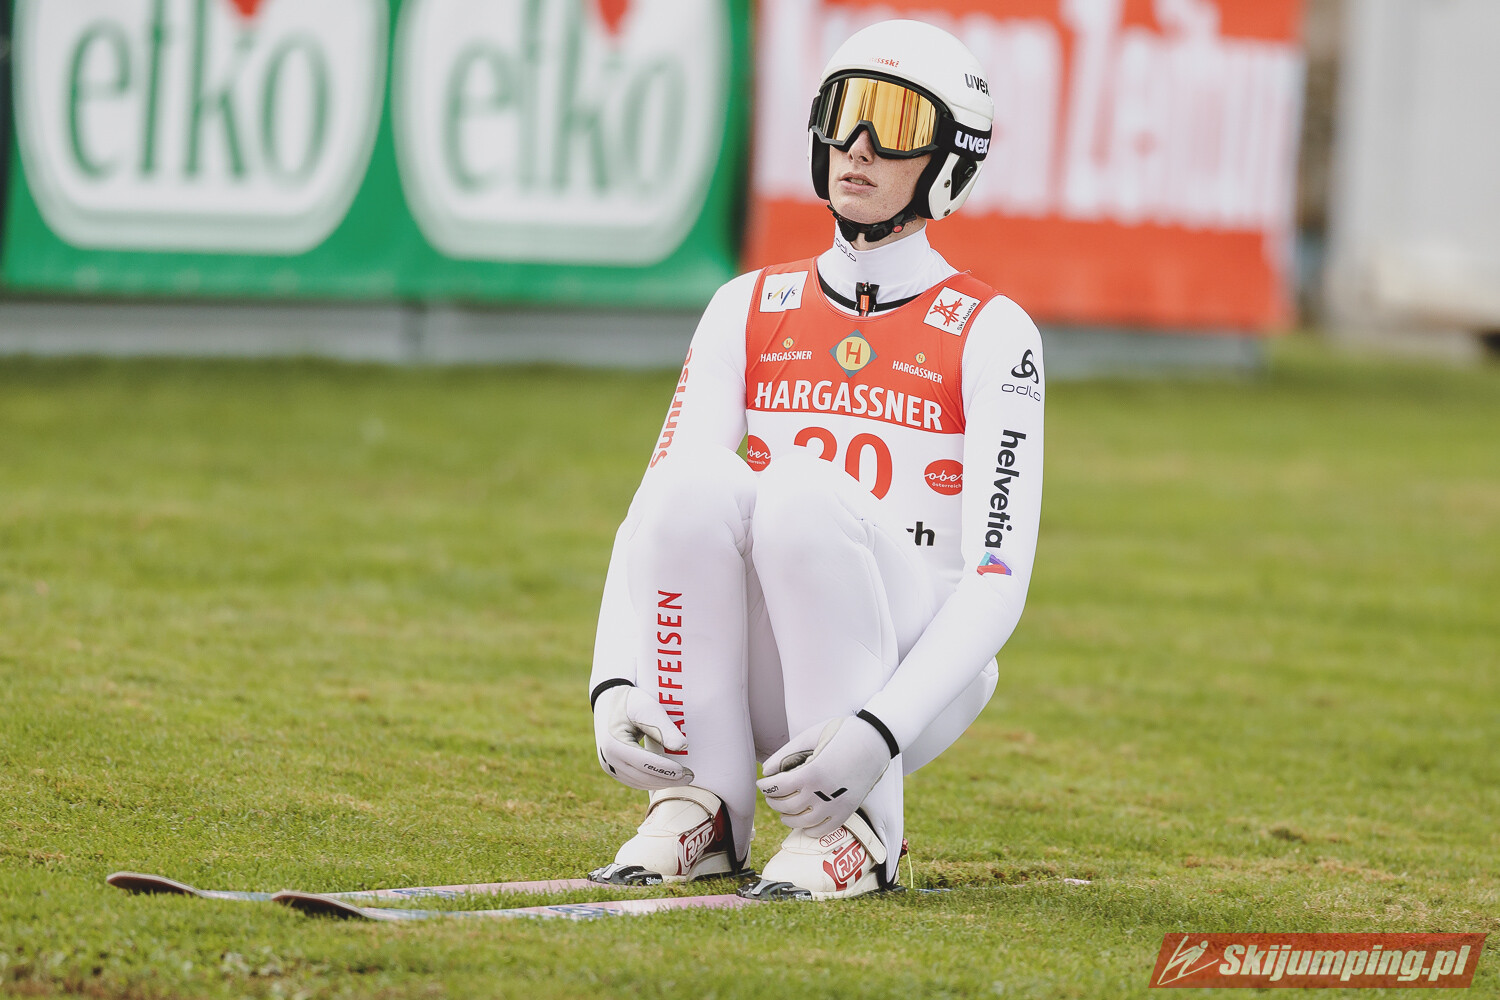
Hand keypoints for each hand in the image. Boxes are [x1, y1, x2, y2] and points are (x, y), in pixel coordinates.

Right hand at [593, 684, 693, 789]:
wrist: (608, 701)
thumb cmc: (631, 702)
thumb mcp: (648, 708)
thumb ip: (664, 728)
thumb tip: (682, 746)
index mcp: (614, 743)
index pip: (645, 763)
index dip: (667, 770)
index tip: (686, 771)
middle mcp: (608, 758)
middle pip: (643, 777)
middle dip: (668, 779)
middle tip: (690, 777)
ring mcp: (609, 766)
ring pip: (639, 782)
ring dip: (661, 783)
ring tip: (682, 778)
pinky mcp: (613, 769)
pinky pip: (634, 781)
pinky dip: (652, 781)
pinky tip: (667, 777)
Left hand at [756, 715, 891, 835]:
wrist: (876, 741)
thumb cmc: (842, 733)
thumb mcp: (810, 736)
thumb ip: (785, 754)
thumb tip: (766, 771)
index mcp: (811, 773)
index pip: (777, 788)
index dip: (765, 787)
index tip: (762, 783)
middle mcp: (821, 794)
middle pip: (786, 807)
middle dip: (773, 801)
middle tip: (771, 794)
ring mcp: (835, 806)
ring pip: (802, 823)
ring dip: (787, 817)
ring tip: (784, 809)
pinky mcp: (847, 811)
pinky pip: (823, 830)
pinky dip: (809, 829)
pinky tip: (804, 821)